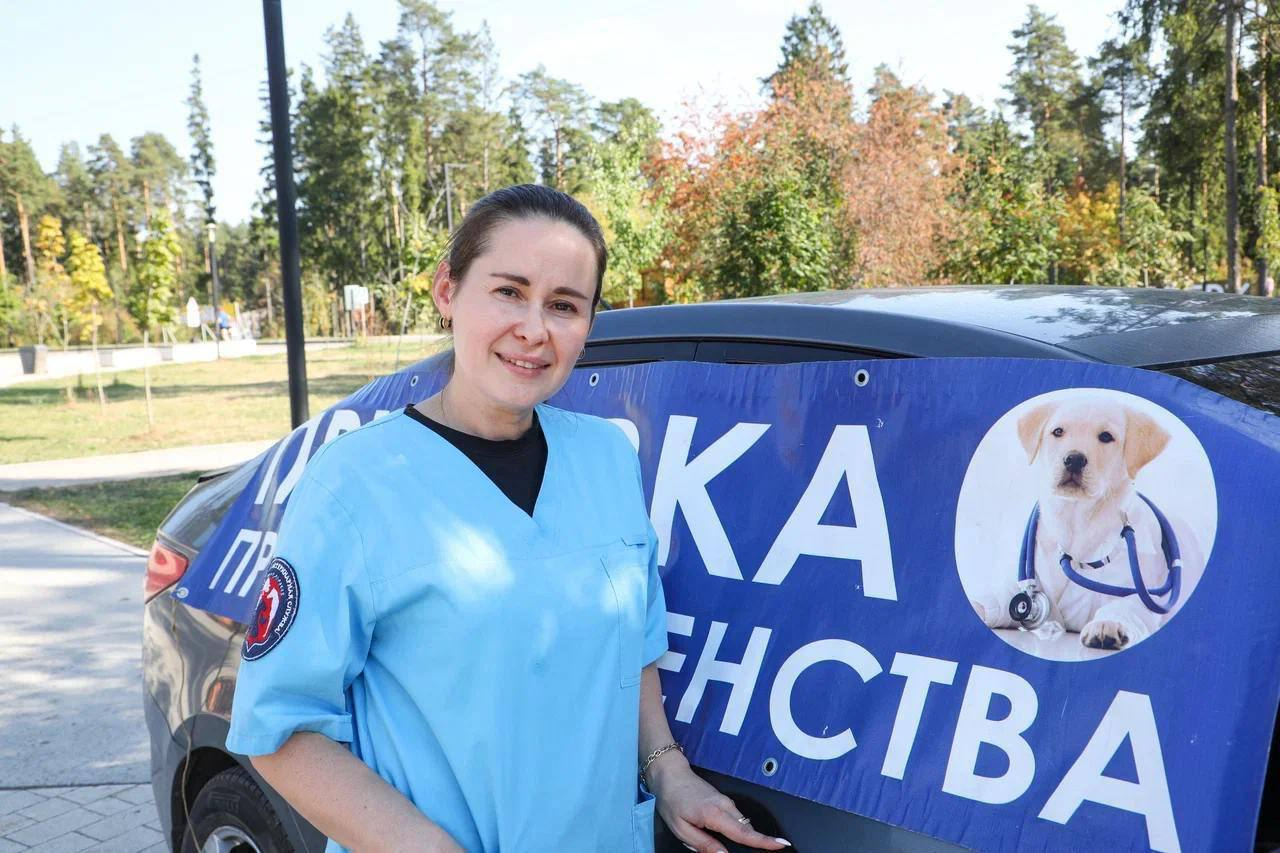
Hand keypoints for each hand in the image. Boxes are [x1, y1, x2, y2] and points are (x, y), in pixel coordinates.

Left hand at [647, 757, 789, 852]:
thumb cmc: (672, 800)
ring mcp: (726, 801)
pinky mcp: (723, 800)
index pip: (744, 832)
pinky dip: (734, 828)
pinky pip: (735, 819)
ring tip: (710, 835)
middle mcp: (724, 805)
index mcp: (714, 814)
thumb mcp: (681, 829)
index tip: (781, 844)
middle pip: (746, 829)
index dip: (764, 841)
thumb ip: (703, 844)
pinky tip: (716, 830)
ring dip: (738, 836)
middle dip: (752, 842)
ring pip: (741, 824)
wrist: (670, 774)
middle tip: (741, 847)